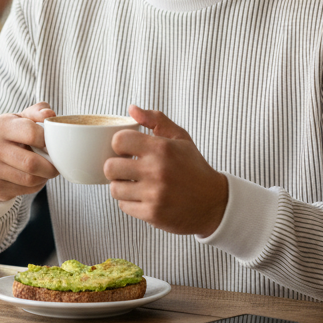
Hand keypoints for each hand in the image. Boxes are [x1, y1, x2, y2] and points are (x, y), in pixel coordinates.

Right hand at [0, 102, 58, 201]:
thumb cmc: (12, 136)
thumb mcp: (22, 120)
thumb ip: (37, 112)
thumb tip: (49, 114)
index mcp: (0, 125)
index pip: (32, 133)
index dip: (49, 141)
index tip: (53, 144)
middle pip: (31, 163)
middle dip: (51, 166)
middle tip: (56, 165)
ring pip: (30, 178)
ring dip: (44, 177)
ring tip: (46, 170)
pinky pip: (25, 189)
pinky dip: (36, 186)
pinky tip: (35, 178)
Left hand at [104, 105, 227, 236]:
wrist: (213, 202)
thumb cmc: (193, 167)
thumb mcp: (180, 137)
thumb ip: (156, 119)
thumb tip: (132, 109)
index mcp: (161, 148)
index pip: (119, 141)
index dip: (119, 145)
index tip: (127, 150)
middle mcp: (156, 171)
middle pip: (110, 167)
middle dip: (115, 166)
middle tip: (126, 168)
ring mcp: (154, 194)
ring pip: (115, 189)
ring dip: (121, 186)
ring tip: (134, 183)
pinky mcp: (152, 214)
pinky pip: (123, 206)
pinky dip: (130, 202)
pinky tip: (142, 197)